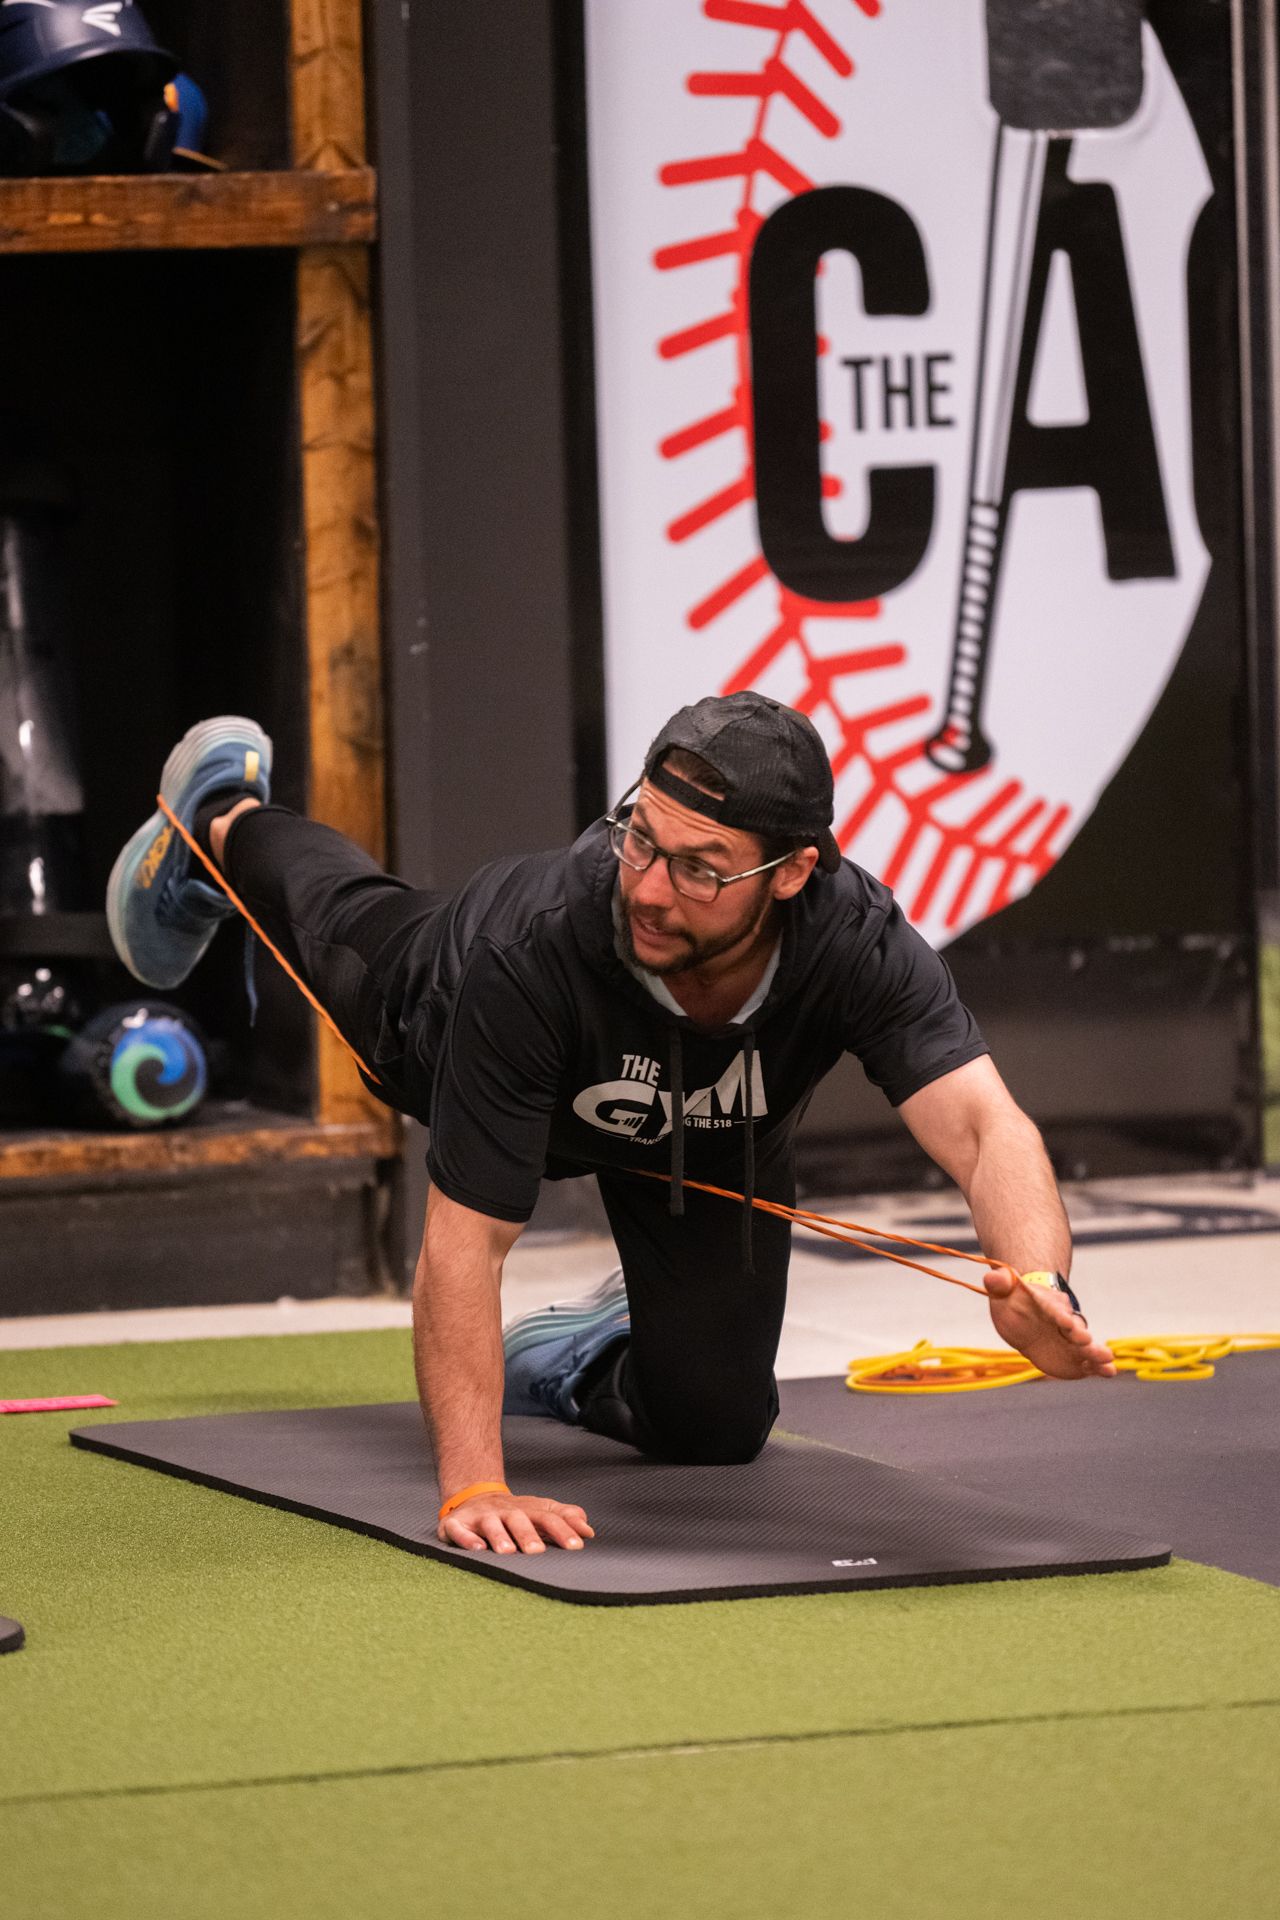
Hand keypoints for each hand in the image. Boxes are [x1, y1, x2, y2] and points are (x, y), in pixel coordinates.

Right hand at [437, 1492, 594, 1554]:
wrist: (475, 1497)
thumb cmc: (515, 1513)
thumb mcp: (540, 1511)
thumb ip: (564, 1518)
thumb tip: (588, 1530)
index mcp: (528, 1510)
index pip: (548, 1517)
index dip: (562, 1530)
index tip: (576, 1546)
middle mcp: (505, 1511)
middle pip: (519, 1520)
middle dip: (528, 1535)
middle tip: (537, 1552)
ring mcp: (481, 1517)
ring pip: (490, 1525)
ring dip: (499, 1537)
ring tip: (507, 1552)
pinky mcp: (457, 1524)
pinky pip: (459, 1530)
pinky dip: (467, 1539)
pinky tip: (477, 1549)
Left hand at [983, 1269, 1116, 1380]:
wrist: (1028, 1316)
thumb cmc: (1016, 1301)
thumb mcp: (1004, 1290)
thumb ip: (999, 1284)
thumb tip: (991, 1278)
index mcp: (1048, 1306)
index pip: (1054, 1310)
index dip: (1059, 1315)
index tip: (1065, 1321)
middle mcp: (1065, 1324)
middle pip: (1074, 1329)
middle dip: (1079, 1335)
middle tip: (1085, 1340)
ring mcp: (1071, 1342)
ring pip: (1086, 1347)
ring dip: (1096, 1353)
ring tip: (1108, 1360)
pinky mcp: (1075, 1358)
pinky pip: (1088, 1363)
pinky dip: (1099, 1367)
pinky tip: (1110, 1372)